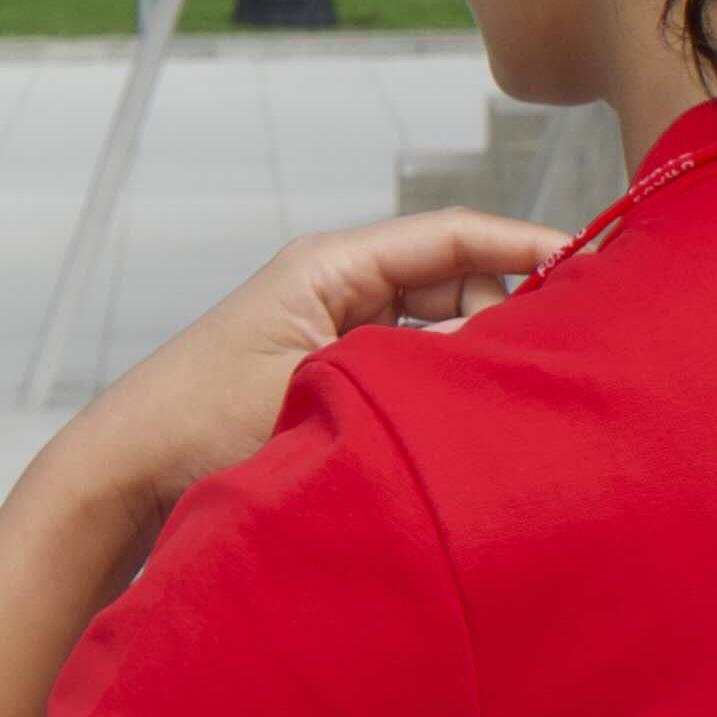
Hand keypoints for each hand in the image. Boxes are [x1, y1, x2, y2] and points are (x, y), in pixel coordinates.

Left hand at [53, 209, 559, 516]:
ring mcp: (335, 337)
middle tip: (575, 350)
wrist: (122, 479)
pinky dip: (449, 387)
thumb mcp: (323, 392)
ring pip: (440, 329)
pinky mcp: (332, 383)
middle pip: (456, 280)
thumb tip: (502, 351)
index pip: (452, 236)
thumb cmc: (199, 430)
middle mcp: (336, 291)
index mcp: (329, 267)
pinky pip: (414, 370)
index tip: (594, 265)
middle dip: (515, 308)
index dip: (527, 246)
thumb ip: (418, 370)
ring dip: (482, 354)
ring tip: (534, 392)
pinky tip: (481, 421)